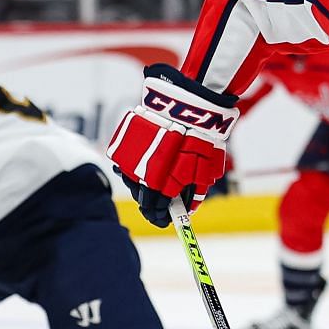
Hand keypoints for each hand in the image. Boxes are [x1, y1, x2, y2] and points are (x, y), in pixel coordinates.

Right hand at [106, 64, 239, 227]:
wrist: (186, 108)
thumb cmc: (200, 141)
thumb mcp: (204, 172)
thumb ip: (194, 194)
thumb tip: (189, 209)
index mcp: (160, 187)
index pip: (156, 211)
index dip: (160, 218)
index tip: (165, 220)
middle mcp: (141, 176)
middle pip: (142, 199)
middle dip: (152, 205)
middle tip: (160, 206)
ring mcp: (130, 161)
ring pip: (133, 182)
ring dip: (143, 186)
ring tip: (155, 183)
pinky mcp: (124, 146)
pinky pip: (127, 164)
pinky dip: (135, 168)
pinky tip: (146, 165)